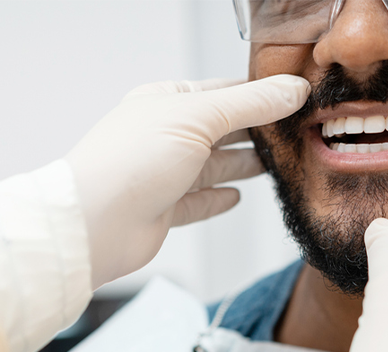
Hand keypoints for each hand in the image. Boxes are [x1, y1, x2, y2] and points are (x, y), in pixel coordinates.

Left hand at [66, 76, 309, 289]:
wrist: (95, 224)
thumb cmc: (130, 162)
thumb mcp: (198, 117)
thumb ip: (249, 105)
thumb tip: (291, 91)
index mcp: (164, 102)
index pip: (220, 92)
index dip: (256, 94)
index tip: (292, 98)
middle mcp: (162, 137)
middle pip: (219, 130)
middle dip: (253, 131)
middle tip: (291, 132)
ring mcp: (162, 175)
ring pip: (212, 166)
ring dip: (241, 165)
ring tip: (274, 162)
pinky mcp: (162, 211)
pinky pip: (198, 202)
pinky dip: (218, 198)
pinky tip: (236, 197)